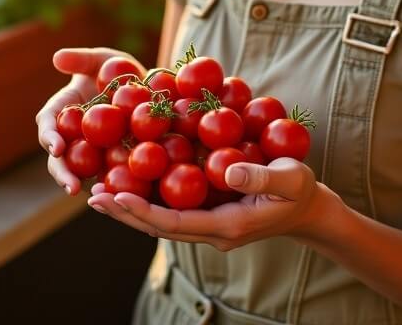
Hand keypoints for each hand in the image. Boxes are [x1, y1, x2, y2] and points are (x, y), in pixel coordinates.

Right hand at [36, 47, 146, 195]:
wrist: (141, 85)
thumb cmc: (114, 68)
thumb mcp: (101, 59)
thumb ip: (80, 59)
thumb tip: (57, 57)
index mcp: (61, 110)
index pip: (48, 124)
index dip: (49, 136)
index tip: (56, 146)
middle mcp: (70, 135)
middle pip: (58, 157)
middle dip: (62, 172)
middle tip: (71, 186)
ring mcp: (89, 150)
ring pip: (79, 172)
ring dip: (83, 186)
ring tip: (93, 199)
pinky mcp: (109, 160)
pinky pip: (107, 174)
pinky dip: (110, 185)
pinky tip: (120, 196)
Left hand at [87, 157, 333, 250]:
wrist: (308, 209)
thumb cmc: (300, 190)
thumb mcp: (289, 179)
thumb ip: (259, 177)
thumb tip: (226, 170)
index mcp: (227, 225)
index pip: (175, 222)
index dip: (143, 211)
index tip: (115, 196)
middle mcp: (212, 231)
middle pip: (159, 226)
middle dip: (125, 212)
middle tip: (92, 196)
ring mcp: (209, 225)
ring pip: (162, 221)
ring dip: (131, 208)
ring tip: (99, 193)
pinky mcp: (208, 214)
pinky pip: (172, 209)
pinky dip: (148, 199)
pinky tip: (130, 183)